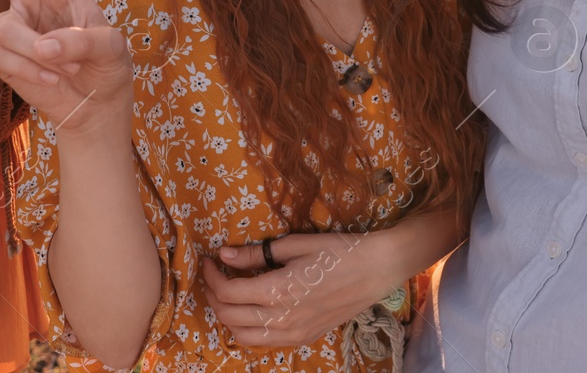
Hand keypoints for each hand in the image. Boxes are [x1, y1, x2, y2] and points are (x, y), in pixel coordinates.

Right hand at [0, 0, 132, 133]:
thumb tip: (46, 47)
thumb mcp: (110, 49)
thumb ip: (82, 42)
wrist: (94, 105)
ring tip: (63, 70)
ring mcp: (15, 22)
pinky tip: (51, 82)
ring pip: (6, 28)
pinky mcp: (3, 54)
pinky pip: (3, 56)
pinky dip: (28, 71)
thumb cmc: (108, 67)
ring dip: (35, 52)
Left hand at [201, 231, 398, 348]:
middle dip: (214, 296)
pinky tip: (252, 310)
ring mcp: (293, 333)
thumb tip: (225, 255)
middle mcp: (282, 319)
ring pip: (243, 336)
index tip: (210, 261)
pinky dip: (248, 330)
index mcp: (278, 292)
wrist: (376, 270)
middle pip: (230, 316)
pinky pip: (264, 342)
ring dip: (228, 316)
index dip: (212, 276)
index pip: (228, 292)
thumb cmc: (338, 251)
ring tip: (228, 295)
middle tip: (214, 276)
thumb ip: (256, 254)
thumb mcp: (295, 244)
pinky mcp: (303, 338)